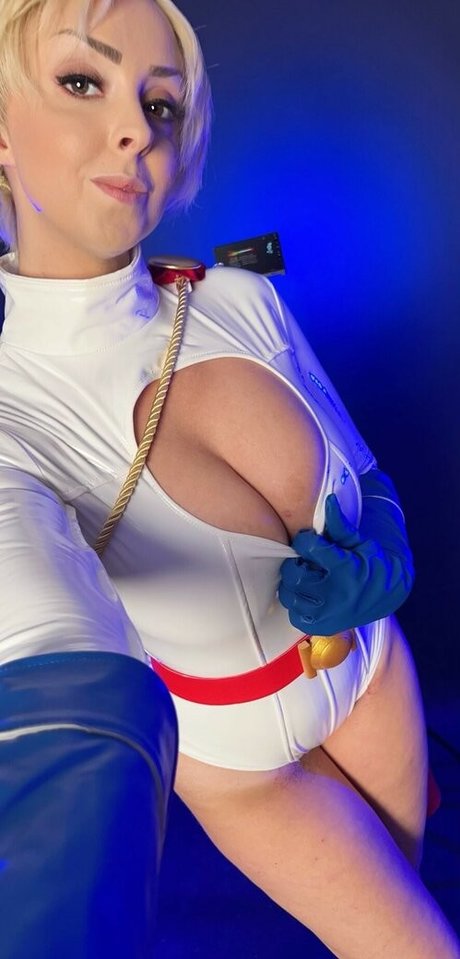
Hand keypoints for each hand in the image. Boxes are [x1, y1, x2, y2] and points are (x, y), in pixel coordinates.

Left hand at [278, 475, 413, 634]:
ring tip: (308, 576)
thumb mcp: (360, 542)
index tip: (310, 542)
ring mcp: (327, 615)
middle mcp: (336, 595)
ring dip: (294, 582)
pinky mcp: (321, 627)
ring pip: (289, 594)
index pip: (308, 548)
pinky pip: (294, 614)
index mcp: (346, 570)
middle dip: (296, 563)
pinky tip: (309, 593)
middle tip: (307, 561)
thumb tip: (329, 500)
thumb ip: (341, 525)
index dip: (305, 541)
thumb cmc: (371, 562)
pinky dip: (297, 602)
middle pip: (294, 574)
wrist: (386, 595)